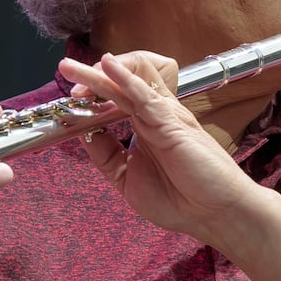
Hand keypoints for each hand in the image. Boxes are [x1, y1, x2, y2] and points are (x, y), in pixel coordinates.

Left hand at [59, 52, 261, 239]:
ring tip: (73, 69)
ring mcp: (163, 115)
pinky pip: (144, 94)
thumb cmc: (180, 200)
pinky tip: (106, 66)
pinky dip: (124, 79)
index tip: (67, 101)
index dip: (89, 95)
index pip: (114, 97)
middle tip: (66, 72)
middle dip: (89, 76)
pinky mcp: (171, 121)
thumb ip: (106, 155)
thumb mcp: (127, 179)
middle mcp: (154, 115)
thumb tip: (83, 133)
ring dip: (99, 74)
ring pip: (128, 81)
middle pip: (118, 83)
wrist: (215, 215)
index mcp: (144, 126)